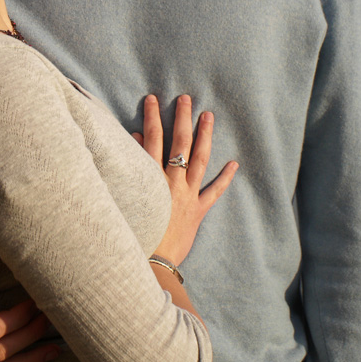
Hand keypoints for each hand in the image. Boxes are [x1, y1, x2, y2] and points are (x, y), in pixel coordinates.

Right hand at [136, 94, 237, 265]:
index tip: (153, 99)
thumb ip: (132, 169)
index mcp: (151, 178)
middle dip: (182, 119)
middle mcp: (171, 182)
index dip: (152, 117)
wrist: (149, 262)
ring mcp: (187, 196)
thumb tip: (137, 140)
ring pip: (200, 160)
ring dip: (205, 136)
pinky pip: (214, 192)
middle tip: (186, 99)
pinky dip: (225, 178)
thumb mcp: (126, 197)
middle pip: (179, 143)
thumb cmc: (132, 230)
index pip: (152, 139)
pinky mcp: (198, 212)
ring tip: (208, 116)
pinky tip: (234, 164)